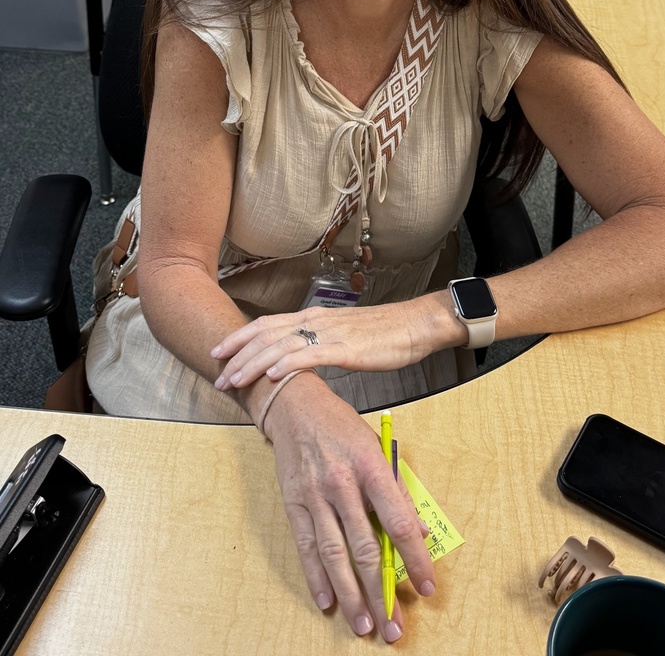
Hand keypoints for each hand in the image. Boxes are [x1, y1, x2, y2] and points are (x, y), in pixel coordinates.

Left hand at [211, 293, 462, 389]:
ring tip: (234, 379)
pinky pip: (310, 354)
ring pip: (280, 345)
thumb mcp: (342, 336)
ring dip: (253, 363)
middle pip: (265, 335)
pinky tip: (271, 375)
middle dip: (237, 355)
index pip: (266, 324)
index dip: (239, 337)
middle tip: (217, 376)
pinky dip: (286, 364)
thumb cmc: (382, 334)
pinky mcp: (345, 347)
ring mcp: (329, 332)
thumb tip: (296, 360)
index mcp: (313, 318)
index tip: (217, 353)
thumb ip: (317, 344)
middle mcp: (315, 320)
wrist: (414, 326)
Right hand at [265, 375, 435, 641]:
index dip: (415, 557)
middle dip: (382, 591)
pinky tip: (327, 601)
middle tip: (393, 625)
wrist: (296, 406)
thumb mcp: (377, 449)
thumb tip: (420, 531)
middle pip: (366, 547)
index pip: (399, 522)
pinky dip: (316, 577)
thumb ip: (397, 491)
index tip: (427, 585)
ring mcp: (315, 494)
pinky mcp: (294, 502)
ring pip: (335, 554)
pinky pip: (306, 546)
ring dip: (350, 594)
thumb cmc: (342, 427)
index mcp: (372, 467)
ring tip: (363, 624)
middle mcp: (343, 483)